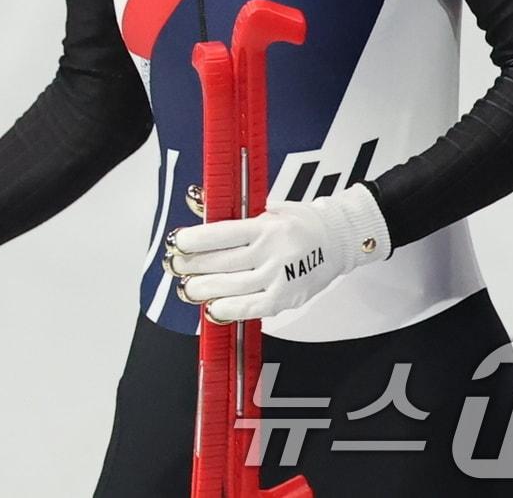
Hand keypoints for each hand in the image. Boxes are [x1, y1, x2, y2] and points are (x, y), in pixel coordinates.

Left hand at [168, 184, 389, 323]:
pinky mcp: (287, 297)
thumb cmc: (299, 221)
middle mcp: (273, 251)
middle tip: (174, 266)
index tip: (179, 243)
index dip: (199, 240)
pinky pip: (256, 308)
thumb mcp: (268, 207)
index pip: (225, 232)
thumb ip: (232, 210)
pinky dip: (233, 310)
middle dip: (195, 266)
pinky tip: (214, 309)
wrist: (337, 240)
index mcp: (267, 225)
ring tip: (187, 288)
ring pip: (237, 286)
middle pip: (226, 262)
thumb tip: (197, 202)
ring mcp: (281, 276)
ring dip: (208, 289)